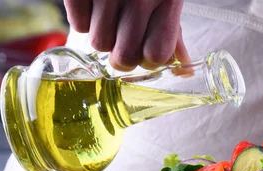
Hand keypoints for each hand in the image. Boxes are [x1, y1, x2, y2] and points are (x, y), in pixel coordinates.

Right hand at [64, 0, 190, 70]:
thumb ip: (174, 34)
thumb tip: (184, 71)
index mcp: (167, 1)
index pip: (156, 54)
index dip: (149, 59)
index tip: (146, 51)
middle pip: (124, 58)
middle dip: (122, 56)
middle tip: (123, 41)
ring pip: (99, 44)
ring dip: (104, 36)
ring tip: (111, 17)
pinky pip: (78, 25)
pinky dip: (84, 20)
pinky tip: (95, 6)